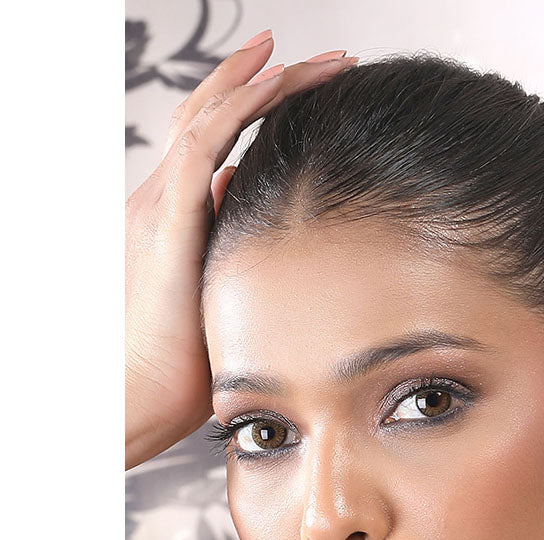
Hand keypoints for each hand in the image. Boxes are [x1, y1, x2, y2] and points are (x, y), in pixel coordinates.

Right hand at [124, 30, 357, 469]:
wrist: (136, 397)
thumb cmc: (182, 366)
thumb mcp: (220, 299)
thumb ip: (230, 247)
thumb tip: (246, 197)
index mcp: (176, 217)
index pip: (215, 141)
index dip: (258, 107)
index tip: (311, 88)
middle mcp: (163, 199)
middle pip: (213, 114)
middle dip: (270, 80)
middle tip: (330, 61)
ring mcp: (161, 205)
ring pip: (211, 115)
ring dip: (268, 80)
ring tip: (324, 60)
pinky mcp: (167, 221)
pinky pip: (205, 143)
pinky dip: (243, 105)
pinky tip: (281, 79)